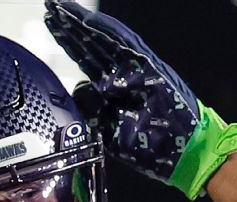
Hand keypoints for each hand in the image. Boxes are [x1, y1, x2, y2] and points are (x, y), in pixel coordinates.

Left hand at [44, 0, 236, 198]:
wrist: (185, 153)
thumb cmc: (152, 147)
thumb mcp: (109, 131)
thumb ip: (92, 109)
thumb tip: (79, 89)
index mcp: (115, 88)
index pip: (87, 57)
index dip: (69, 41)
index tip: (51, 25)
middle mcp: (125, 73)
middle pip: (92, 44)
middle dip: (70, 27)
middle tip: (51, 7)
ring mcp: (138, 68)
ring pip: (105, 40)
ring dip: (83, 25)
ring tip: (61, 9)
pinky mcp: (151, 68)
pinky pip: (126, 45)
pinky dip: (107, 32)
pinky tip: (89, 21)